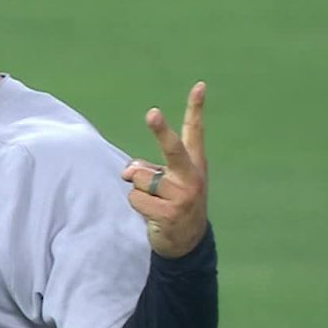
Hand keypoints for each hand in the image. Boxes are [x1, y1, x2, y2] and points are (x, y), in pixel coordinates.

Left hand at [122, 82, 208, 258]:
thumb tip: (128, 172)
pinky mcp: (169, 214)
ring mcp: (183, 196)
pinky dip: (136, 206)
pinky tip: (152, 214)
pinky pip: (135, 198)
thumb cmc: (173, 202)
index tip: (199, 85)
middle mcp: (192, 177)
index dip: (196, 108)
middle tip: (152, 113)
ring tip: (154, 202)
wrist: (187, 241)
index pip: (195, 131)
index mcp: (194, 164)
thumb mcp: (166, 182)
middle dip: (161, 130)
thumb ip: (146, 168)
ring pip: (141, 178)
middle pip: (172, 149)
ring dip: (139, 190)